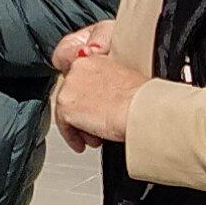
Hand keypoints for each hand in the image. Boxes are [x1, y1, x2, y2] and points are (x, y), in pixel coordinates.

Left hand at [48, 22, 145, 151]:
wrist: (141, 108)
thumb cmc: (142, 97)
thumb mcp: (126, 80)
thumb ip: (109, 83)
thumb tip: (107, 97)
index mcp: (95, 59)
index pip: (81, 79)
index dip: (86, 98)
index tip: (92, 110)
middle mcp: (79, 68)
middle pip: (72, 95)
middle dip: (82, 114)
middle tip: (94, 128)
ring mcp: (69, 85)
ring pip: (67, 110)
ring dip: (79, 127)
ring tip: (93, 139)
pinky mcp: (65, 105)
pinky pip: (63, 125)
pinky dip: (72, 137)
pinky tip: (82, 145)